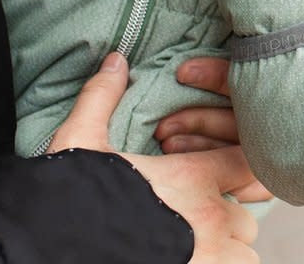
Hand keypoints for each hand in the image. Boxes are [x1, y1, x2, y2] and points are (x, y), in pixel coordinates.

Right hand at [50, 53, 259, 262]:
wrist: (57, 252)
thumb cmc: (73, 197)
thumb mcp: (82, 140)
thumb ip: (103, 97)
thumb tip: (115, 60)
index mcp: (190, 177)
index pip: (246, 163)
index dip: (235, 167)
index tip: (213, 174)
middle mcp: (210, 219)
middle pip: (245, 219)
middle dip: (227, 218)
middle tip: (196, 218)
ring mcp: (210, 259)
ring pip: (245, 255)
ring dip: (228, 250)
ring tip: (196, 245)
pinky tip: (191, 262)